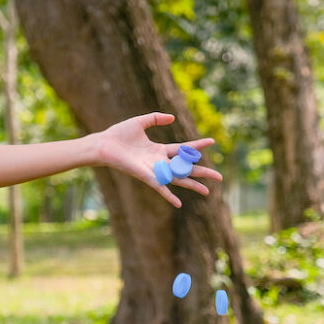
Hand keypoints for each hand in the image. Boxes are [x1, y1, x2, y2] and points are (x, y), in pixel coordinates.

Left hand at [94, 112, 222, 207]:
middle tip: (220, 177)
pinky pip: (160, 187)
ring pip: (178, 179)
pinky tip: (179, 204)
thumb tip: (173, 118)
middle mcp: (159, 162)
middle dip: (203, 172)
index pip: (183, 150)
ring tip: (208, 192)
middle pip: (186, 168)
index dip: (197, 146)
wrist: (103, 145)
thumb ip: (156, 118)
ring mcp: (154, 170)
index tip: (212, 142)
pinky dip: (168, 196)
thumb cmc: (119, 134)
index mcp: (159, 150)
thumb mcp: (140, 122)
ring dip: (192, 186)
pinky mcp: (145, 176)